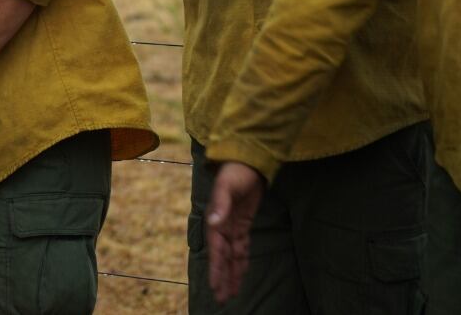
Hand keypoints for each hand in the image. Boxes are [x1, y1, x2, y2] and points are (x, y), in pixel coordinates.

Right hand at [206, 162, 265, 303]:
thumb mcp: (227, 186)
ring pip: (232, 255)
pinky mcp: (243, 224)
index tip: (215, 285)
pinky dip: (241, 260)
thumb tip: (213, 223)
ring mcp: (233, 226)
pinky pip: (242, 247)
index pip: (216, 249)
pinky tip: (241, 272)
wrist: (247, 162)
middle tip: (222, 298)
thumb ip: (220, 204)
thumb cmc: (235, 172)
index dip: (216, 268)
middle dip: (222, 277)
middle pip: (222, 257)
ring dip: (232, 273)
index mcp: (216, 220)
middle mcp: (222, 226)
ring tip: (230, 293)